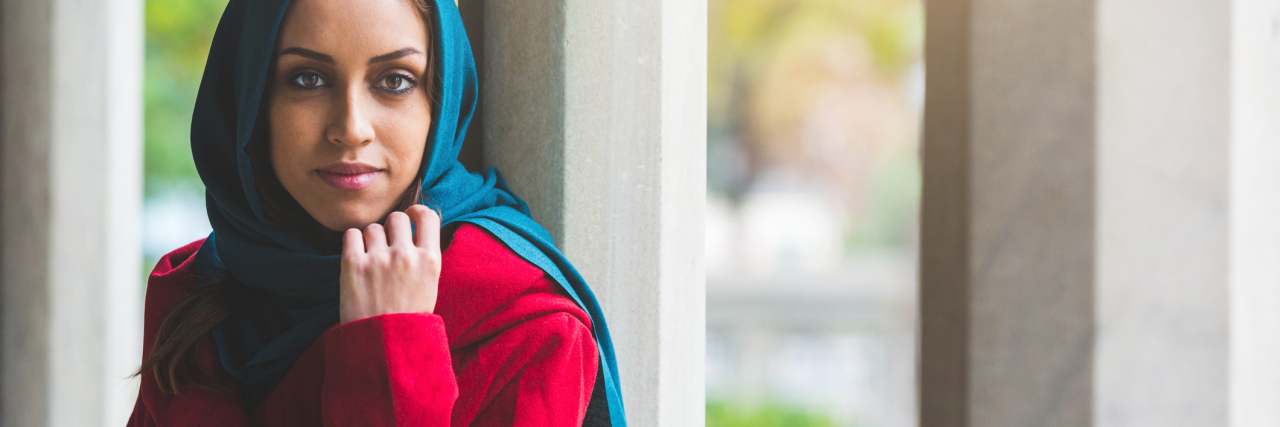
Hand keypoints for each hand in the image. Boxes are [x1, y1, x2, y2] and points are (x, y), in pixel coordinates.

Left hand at [339, 205, 441, 323]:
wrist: (384, 345)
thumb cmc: (408, 318)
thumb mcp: (429, 286)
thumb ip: (424, 258)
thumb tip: (414, 232)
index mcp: (430, 260)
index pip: (428, 216)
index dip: (416, 212)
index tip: (410, 217)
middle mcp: (406, 255)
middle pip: (397, 217)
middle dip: (391, 227)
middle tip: (387, 244)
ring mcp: (379, 259)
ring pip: (373, 228)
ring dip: (371, 239)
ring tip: (371, 259)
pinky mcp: (353, 265)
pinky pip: (351, 234)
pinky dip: (353, 242)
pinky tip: (357, 257)